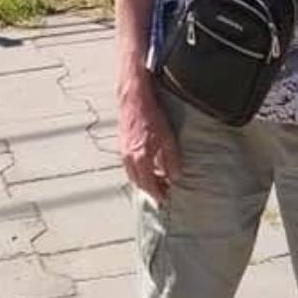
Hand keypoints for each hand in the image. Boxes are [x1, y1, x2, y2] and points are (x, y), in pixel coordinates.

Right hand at [118, 76, 180, 201]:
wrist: (134, 99)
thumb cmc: (152, 115)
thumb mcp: (167, 138)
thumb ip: (171, 159)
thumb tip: (174, 176)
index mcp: (140, 158)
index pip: (148, 184)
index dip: (157, 193)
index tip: (165, 198)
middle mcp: (129, 158)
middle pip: (139, 182)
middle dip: (150, 189)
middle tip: (163, 191)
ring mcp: (123, 152)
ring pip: (132, 175)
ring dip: (143, 181)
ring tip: (157, 180)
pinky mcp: (122, 146)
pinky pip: (129, 166)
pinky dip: (137, 171)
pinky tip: (147, 167)